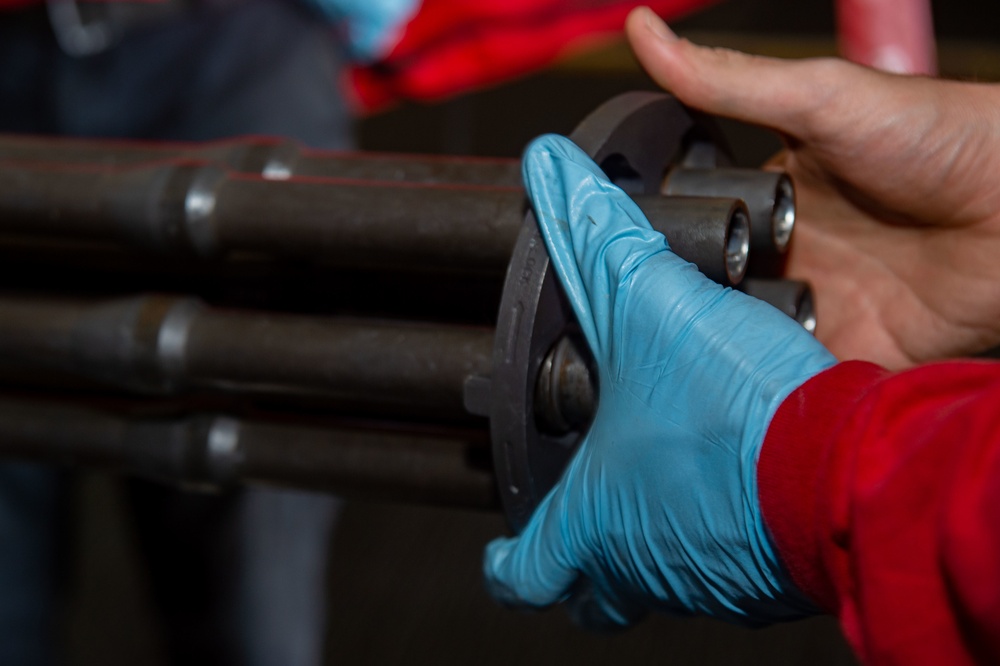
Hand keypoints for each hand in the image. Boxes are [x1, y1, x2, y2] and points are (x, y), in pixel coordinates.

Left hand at [482, 135, 834, 627]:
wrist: (848, 459)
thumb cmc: (735, 408)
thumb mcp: (652, 305)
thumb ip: (597, 240)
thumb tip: (545, 169)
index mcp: (599, 519)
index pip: (529, 571)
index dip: (511, 564)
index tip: (505, 556)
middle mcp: (647, 563)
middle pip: (597, 589)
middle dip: (587, 559)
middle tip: (590, 519)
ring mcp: (710, 579)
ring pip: (666, 576)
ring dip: (660, 535)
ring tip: (672, 477)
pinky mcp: (771, 576)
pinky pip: (731, 565)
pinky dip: (723, 531)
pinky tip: (738, 480)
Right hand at [627, 7, 999, 368]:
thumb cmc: (940, 136)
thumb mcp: (821, 98)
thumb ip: (728, 80)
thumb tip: (643, 30)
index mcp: (766, 199)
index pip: (689, 229)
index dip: (654, 246)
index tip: (613, 262)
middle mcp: (784, 255)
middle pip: (707, 293)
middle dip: (680, 310)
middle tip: (644, 320)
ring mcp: (814, 304)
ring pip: (740, 341)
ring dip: (718, 351)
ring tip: (682, 357)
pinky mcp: (849, 349)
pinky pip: (792, 378)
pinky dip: (768, 386)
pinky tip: (739, 383)